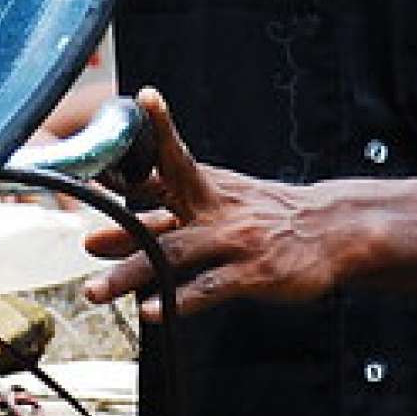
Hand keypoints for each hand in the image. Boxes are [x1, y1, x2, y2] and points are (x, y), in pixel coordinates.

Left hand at [80, 88, 347, 320]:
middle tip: (84, 241)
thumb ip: (155, 220)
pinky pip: (208, 288)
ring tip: (95, 291)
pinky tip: (151, 311)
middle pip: (161, 209)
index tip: (134, 104)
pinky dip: (177, 300)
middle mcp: (214, 207)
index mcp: (204, 185)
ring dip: (131, 273)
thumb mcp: (215, 202)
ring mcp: (233, 239)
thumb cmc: (264, 217)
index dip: (152, 132)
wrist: (332, 229)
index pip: (171, 154)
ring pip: (174, 254)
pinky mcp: (253, 272)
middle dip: (121, 226)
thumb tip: (93, 239)